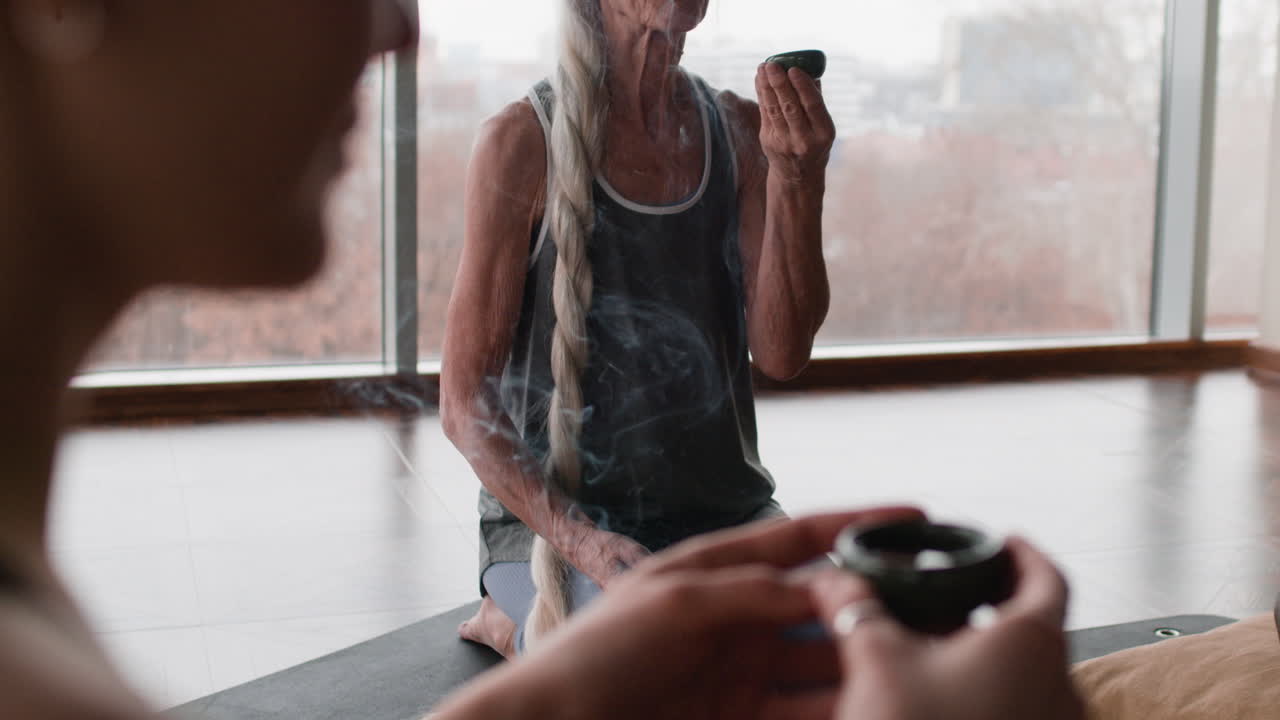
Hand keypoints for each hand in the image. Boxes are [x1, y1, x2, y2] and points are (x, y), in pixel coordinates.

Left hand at [524, 508, 924, 719]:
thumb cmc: (597, 654)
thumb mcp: (675, 605)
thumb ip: (752, 592)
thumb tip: (827, 585)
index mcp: (713, 569)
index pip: (797, 538)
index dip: (856, 524)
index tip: (916, 515)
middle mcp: (735, 616)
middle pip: (822, 606)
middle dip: (876, 607)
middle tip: (941, 610)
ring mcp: (739, 671)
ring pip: (821, 664)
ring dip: (866, 662)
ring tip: (921, 663)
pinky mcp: (739, 718)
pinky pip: (802, 712)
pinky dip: (838, 709)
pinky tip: (875, 704)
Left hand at [755, 62, 835, 184]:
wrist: (798, 176)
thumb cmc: (814, 143)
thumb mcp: (823, 127)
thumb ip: (816, 100)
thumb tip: (809, 69)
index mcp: (824, 133)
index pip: (813, 105)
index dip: (802, 86)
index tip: (793, 69)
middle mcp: (804, 140)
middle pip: (790, 107)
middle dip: (779, 83)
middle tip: (772, 64)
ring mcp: (784, 143)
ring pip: (774, 110)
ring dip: (767, 86)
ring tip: (763, 68)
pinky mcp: (768, 142)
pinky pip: (765, 114)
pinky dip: (762, 95)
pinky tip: (760, 80)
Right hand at [811, 538, 1085, 719]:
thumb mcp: (877, 661)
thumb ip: (856, 610)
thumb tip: (835, 583)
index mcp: (1032, 640)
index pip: (1045, 572)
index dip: (1018, 549)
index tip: (1001, 540)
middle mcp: (1058, 684)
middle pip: (1031, 626)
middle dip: (987, 607)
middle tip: (954, 595)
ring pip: (1021, 675)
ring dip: (982, 657)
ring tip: (934, 652)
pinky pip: (1014, 710)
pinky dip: (982, 696)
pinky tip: (938, 703)